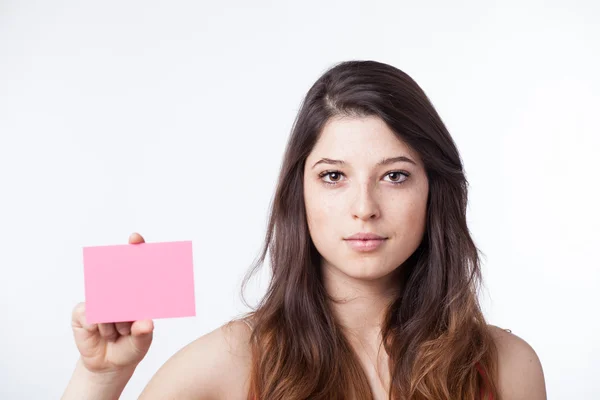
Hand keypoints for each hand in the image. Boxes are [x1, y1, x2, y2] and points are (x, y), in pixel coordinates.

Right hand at [71, 232, 153, 374]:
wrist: (110, 364)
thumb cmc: (131, 345)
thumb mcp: (142, 341)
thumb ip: (144, 332)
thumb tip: (146, 322)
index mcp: (135, 291)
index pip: (135, 265)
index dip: (136, 249)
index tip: (135, 239)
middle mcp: (116, 291)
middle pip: (120, 282)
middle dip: (128, 302)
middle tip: (131, 319)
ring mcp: (97, 299)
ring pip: (109, 305)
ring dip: (118, 324)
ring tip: (121, 332)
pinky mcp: (82, 311)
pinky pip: (93, 316)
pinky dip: (102, 329)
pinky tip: (105, 334)